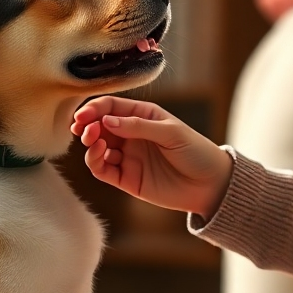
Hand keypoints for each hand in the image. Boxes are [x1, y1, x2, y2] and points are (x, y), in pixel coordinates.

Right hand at [71, 96, 232, 219]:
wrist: (210, 185)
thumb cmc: (196, 151)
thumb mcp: (171, 133)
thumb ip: (139, 126)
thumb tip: (106, 121)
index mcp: (143, 116)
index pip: (111, 107)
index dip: (94, 109)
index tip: (83, 115)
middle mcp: (131, 135)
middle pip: (99, 126)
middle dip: (87, 124)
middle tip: (81, 127)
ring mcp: (128, 157)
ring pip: (97, 147)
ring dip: (90, 143)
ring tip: (93, 140)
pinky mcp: (126, 179)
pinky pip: (103, 169)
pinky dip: (95, 161)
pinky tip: (100, 153)